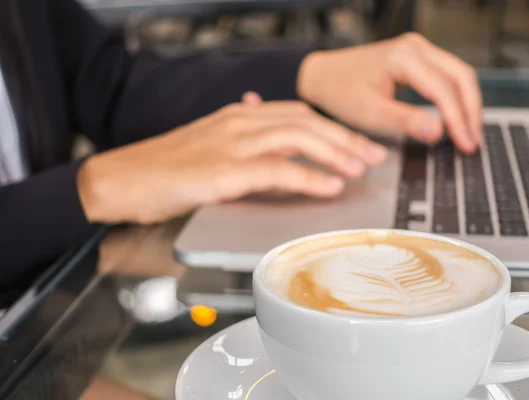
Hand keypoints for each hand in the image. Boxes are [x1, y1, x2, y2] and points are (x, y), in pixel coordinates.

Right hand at [77, 101, 386, 224]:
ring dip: (335, 154)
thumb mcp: (209, 142)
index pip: (299, 114)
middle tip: (374, 156)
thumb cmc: (164, 167)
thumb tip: (269, 122)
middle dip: (345, 139)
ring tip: (361, 170)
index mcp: (239, 115)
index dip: (335, 128)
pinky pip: (275, 171)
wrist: (121, 179)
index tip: (360, 143)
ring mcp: (230, 146)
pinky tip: (330, 186)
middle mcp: (239, 123)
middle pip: (306, 122)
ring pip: (297, 139)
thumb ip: (243, 134)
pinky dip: (307, 178)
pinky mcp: (221, 172)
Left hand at [297, 33, 481, 152]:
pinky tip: (458, 117)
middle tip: (473, 142)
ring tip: (470, 133)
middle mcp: (415, 47)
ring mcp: (418, 49)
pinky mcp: (417, 57)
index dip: (459, 119)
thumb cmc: (341, 92)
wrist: (324, 76)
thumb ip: (404, 121)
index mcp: (402, 57)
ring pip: (458, 73)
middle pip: (460, 76)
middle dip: (471, 111)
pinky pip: (447, 74)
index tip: (466, 144)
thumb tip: (438, 131)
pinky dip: (456, 96)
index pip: (443, 89)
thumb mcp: (369, 112)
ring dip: (468, 103)